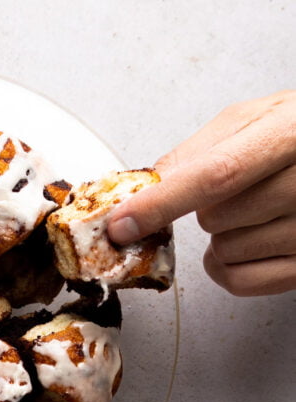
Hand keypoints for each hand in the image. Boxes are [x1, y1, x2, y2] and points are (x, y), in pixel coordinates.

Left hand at [107, 90, 295, 295]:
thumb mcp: (252, 120)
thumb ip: (199, 150)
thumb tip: (147, 185)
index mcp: (290, 134)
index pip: (217, 175)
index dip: (163, 202)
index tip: (122, 223)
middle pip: (216, 218)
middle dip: (204, 209)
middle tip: (239, 188)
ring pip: (225, 252)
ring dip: (221, 237)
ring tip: (254, 209)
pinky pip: (242, 281)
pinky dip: (227, 268)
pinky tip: (245, 242)